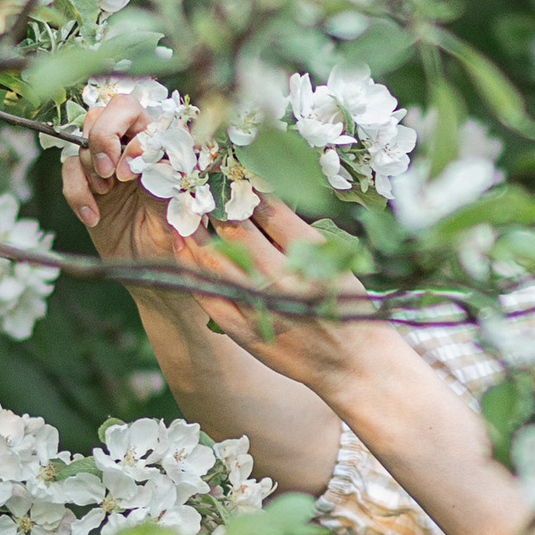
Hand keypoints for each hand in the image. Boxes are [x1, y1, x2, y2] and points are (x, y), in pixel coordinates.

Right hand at [59, 96, 187, 268]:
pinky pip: (68, 170)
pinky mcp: (86, 182)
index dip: (127, 138)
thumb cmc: (169, 239)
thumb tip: (141, 153)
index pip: (136, 112)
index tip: (130, 174)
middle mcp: (132, 147)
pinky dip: (76, 193)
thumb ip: (160, 177)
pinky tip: (93, 216)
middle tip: (108, 174)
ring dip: (90, 169)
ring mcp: (108, 163)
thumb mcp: (172, 209)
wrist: (146, 268)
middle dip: (101, 139)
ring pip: (83, 139)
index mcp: (159, 145)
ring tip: (107, 195)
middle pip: (105, 111)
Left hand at [163, 195, 390, 409]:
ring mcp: (260, 306)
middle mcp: (282, 278)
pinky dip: (190, 268)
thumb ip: (298, 231)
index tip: (227, 171)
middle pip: (235, 229)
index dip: (242, 185)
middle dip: (212, 203)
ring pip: (213, 260)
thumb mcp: (336, 259)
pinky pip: (207, 295)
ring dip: (192, 231)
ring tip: (182, 210)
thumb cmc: (346, 305)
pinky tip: (181, 247)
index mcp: (310, 254)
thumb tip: (259, 196)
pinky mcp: (244, 330)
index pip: (266, 208)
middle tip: (196, 183)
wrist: (353, 363)